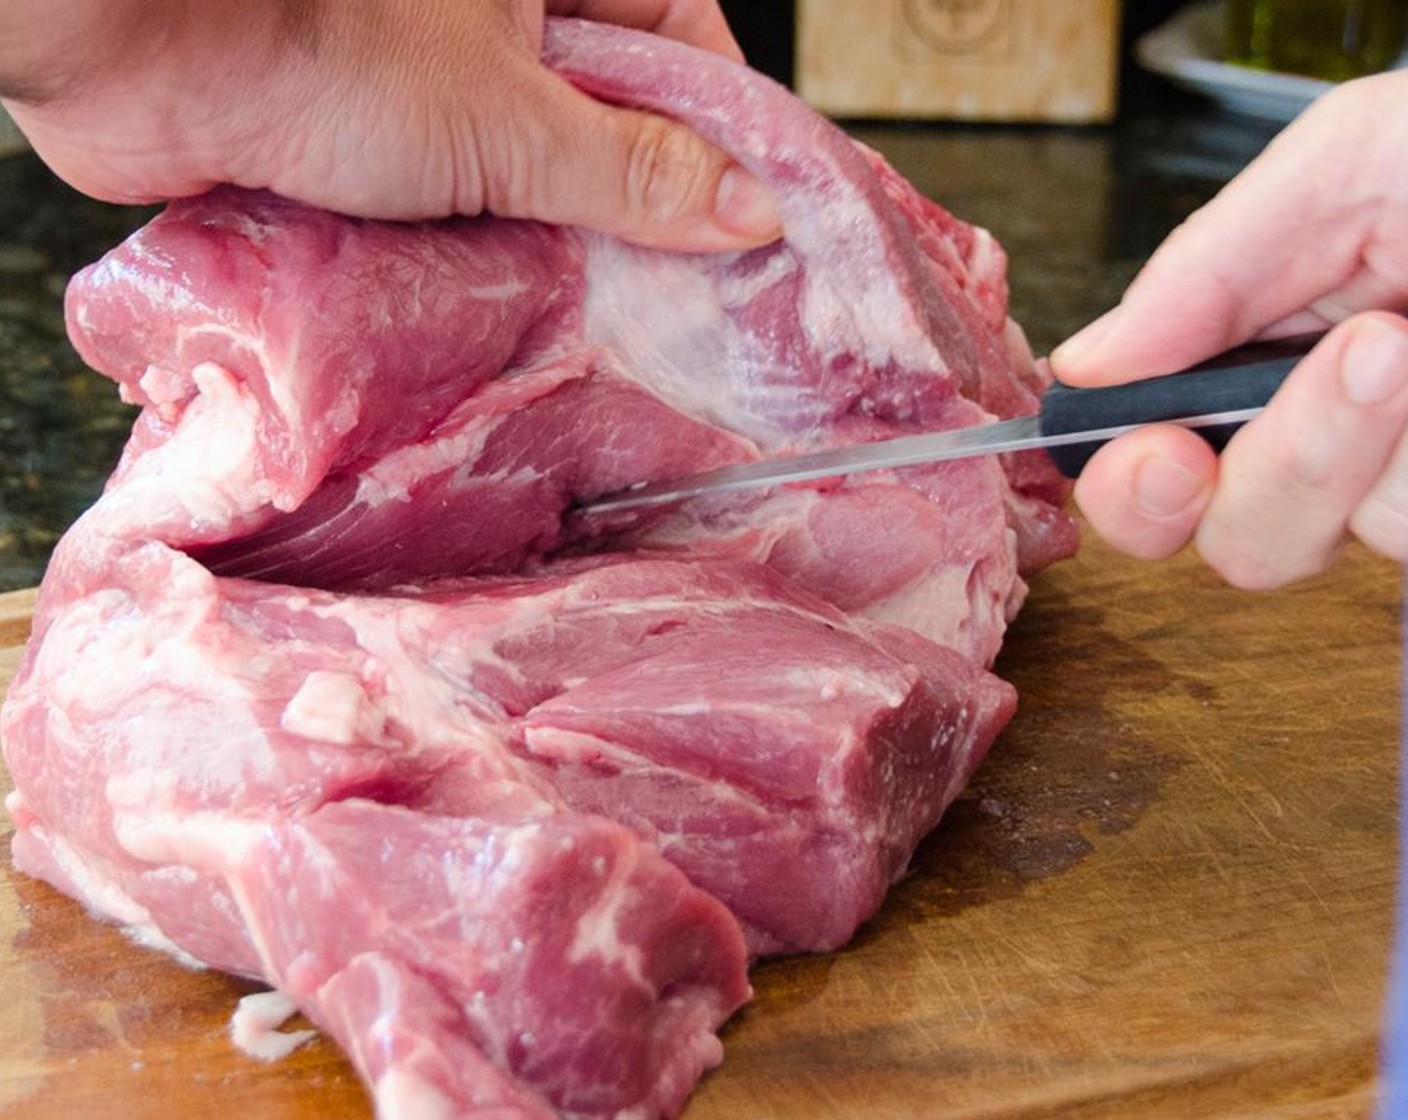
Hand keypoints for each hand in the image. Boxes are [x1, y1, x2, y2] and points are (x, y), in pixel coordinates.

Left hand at [0, 0, 781, 251]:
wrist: (136, 49)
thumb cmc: (322, 37)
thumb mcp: (510, 113)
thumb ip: (632, 170)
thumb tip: (746, 210)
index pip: (685, 39)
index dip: (725, 132)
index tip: (753, 219)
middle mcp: (502, 16)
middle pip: (612, 117)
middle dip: (638, 207)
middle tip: (677, 292)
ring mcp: (439, 81)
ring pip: (536, 172)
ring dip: (558, 241)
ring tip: (597, 315)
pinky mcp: (380, 145)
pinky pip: (464, 206)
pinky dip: (486, 256)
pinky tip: (509, 306)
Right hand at [1050, 70, 1407, 588]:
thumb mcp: (1348, 163)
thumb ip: (1207, 266)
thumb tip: (1090, 362)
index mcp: (1264, 357)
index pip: (1151, 466)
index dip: (1128, 486)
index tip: (1158, 449)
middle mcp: (1332, 438)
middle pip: (1240, 542)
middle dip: (1288, 468)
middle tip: (1370, 360)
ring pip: (1359, 541)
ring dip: (1401, 442)